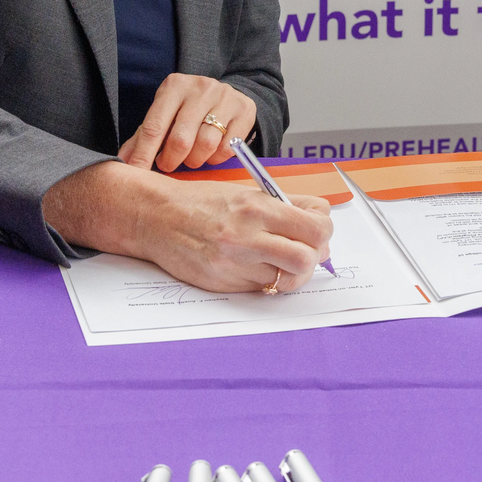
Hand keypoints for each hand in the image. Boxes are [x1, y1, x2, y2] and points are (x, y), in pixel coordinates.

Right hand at [43, 164, 332, 292]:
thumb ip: (284, 206)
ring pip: (287, 278)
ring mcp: (236, 263)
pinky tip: (253, 267)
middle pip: (308, 257)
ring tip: (280, 265)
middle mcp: (249, 235)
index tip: (317, 233)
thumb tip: (320, 224)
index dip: (323, 232)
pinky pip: (261, 288)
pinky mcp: (224, 283)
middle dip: (313, 259)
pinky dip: (264, 280)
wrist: (158, 217)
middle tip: (304, 254)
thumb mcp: (247, 193)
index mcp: (259, 207)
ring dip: (290, 274)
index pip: (316, 225)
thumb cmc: (203, 203)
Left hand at [118, 74, 256, 172]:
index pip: (154, 126)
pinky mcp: (245, 110)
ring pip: (206, 145)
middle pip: (181, 139)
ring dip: (194, 161)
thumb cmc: (186, 109)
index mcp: (174, 86)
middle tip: (168, 165)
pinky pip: (228, 147)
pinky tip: (210, 153)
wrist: (225, 94)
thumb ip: (143, 137)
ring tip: (190, 159)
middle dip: (171, 160)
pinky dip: (216, 158)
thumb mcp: (164, 115)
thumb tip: (123, 161)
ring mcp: (225, 97)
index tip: (137, 173)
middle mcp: (201, 87)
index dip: (144, 154)